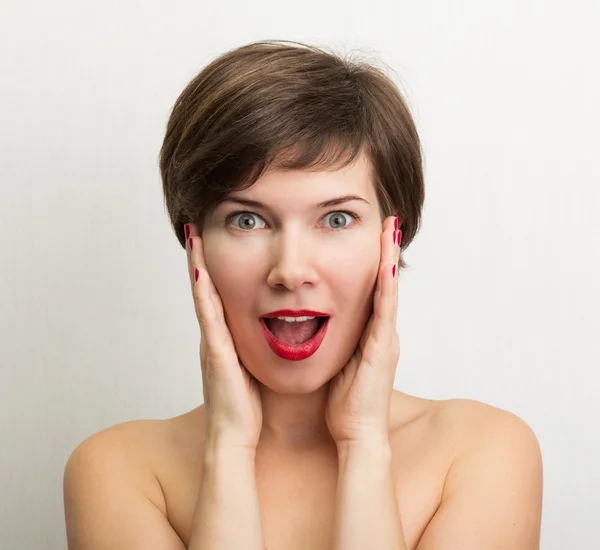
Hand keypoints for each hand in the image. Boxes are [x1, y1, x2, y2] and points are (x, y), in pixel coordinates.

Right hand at [186, 223, 262, 451]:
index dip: (212, 269)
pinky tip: (200, 271)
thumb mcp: (251, 367)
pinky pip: (208, 317)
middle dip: (200, 259)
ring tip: (194, 236)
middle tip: (197, 227)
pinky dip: (202, 293)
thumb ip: (254, 348)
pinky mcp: (215, 353)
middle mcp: (214, 335)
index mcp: (225, 338)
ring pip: (203, 296)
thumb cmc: (246, 405)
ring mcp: (212, 342)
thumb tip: (271, 332)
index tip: (212, 241)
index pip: (218, 296)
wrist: (235, 436)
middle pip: (205, 289)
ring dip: (197, 266)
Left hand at [326, 216, 400, 446]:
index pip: (373, 289)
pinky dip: (387, 285)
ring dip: (390, 258)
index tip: (373, 234)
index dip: (375, 261)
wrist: (356, 433)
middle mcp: (383, 331)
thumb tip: (320, 325)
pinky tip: (387, 262)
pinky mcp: (383, 348)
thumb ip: (336, 341)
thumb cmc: (345, 402)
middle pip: (385, 283)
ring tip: (391, 228)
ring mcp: (386, 338)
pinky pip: (385, 310)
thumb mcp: (338, 362)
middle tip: (388, 220)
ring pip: (389, 290)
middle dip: (387, 250)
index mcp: (370, 334)